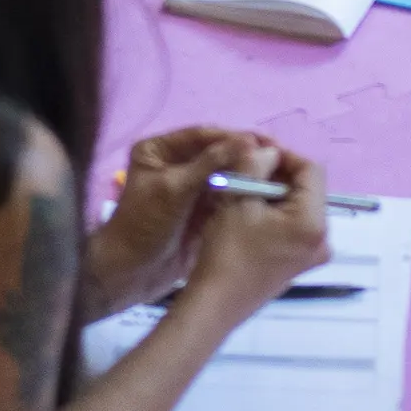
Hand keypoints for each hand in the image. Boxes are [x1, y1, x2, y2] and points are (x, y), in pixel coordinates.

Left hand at [83, 128, 271, 316]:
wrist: (131, 274)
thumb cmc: (144, 225)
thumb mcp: (174, 189)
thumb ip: (210, 164)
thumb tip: (247, 140)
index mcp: (159, 150)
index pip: (201, 136)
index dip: (232, 136)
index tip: (263, 140)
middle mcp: (174, 164)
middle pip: (216, 153)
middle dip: (244, 154)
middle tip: (278, 155)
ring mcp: (188, 188)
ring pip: (223, 174)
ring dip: (247, 174)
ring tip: (279, 172)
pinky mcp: (200, 211)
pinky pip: (225, 196)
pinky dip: (243, 194)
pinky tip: (267, 192)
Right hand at [180, 140, 329, 330]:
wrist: (215, 303)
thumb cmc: (228, 250)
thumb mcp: (238, 197)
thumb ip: (256, 163)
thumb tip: (269, 151)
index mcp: (314, 222)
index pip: (311, 169)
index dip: (285, 155)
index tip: (257, 151)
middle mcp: (322, 239)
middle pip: (307, 188)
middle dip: (278, 174)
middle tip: (247, 169)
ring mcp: (311, 255)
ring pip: (299, 206)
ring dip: (274, 192)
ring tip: (244, 189)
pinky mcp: (298, 264)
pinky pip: (293, 225)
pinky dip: (275, 213)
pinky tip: (249, 214)